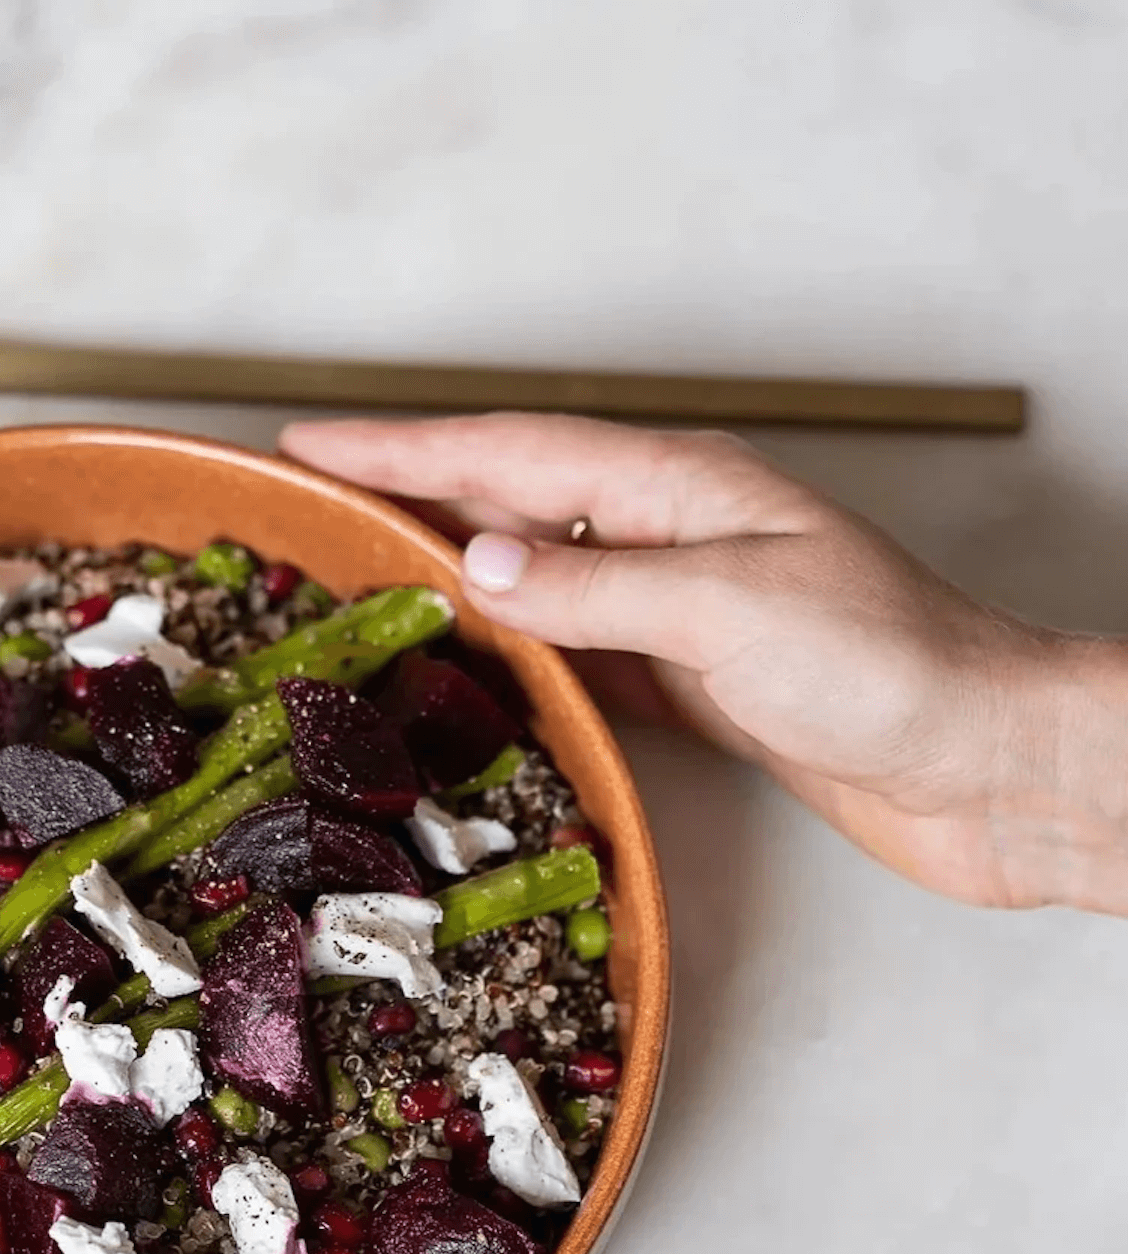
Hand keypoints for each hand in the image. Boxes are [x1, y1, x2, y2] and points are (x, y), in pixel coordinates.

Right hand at [282, 413, 1127, 913]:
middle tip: (312, 514)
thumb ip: (601, 589)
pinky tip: (472, 673)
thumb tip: (479, 567)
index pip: (511, 453)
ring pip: (540, 581)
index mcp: (680, 489)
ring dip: (452, 580)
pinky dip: (514, 657)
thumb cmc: (891, 671)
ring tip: (363, 587)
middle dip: (409, 502)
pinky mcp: (697, 682)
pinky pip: (578, 654)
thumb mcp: (732, 612)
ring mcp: (683, 610)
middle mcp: (673, 537)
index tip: (311, 447)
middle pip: (514, 505)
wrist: (983, 765)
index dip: (403, 449)